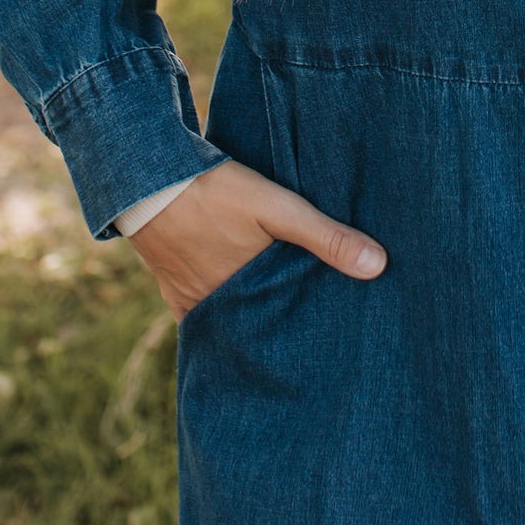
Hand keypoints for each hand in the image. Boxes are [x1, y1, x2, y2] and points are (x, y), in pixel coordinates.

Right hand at [127, 158, 387, 319]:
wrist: (146, 178)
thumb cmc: (216, 193)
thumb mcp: (278, 208)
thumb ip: (326, 236)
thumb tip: (379, 266)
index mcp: (247, 297)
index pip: (285, 331)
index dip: (308, 337)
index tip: (332, 346)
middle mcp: (217, 309)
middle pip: (257, 328)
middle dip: (280, 332)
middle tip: (313, 341)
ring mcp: (191, 301)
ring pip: (230, 320)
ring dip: (251, 318)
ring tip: (280, 319)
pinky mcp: (173, 289)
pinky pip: (201, 311)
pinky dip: (220, 310)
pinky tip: (236, 302)